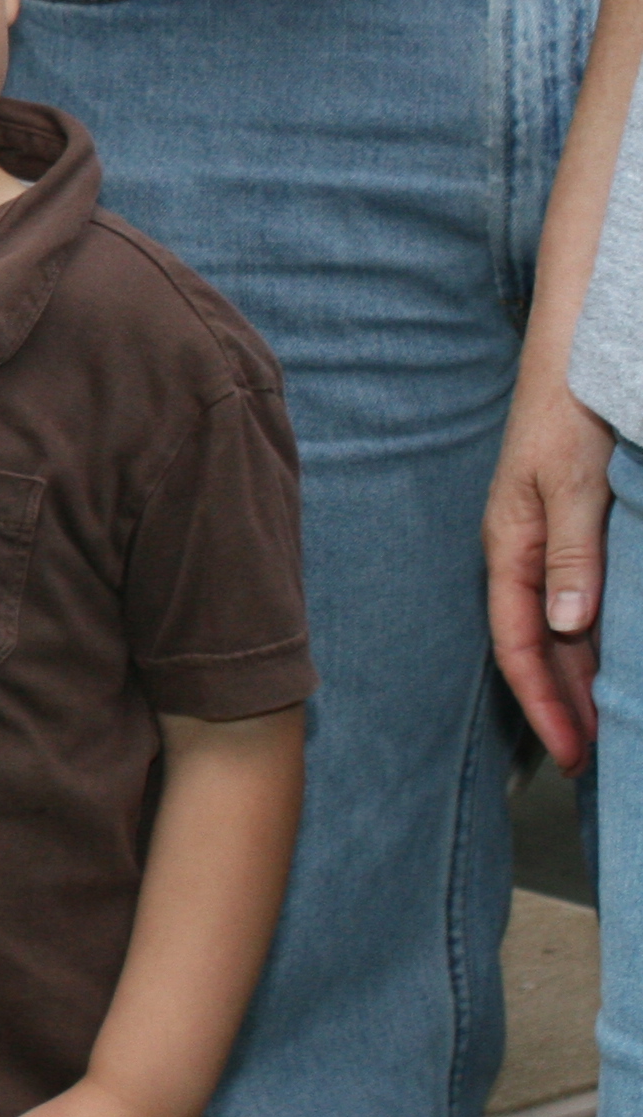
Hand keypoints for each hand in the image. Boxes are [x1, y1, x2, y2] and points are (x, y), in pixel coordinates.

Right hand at [489, 369, 612, 772]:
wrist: (574, 353)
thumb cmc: (568, 413)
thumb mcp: (574, 484)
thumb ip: (571, 555)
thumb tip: (567, 627)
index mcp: (511, 547)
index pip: (519, 644)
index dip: (545, 703)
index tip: (573, 755)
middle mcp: (521, 553)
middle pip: (532, 647)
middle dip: (558, 707)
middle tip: (588, 763)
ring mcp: (541, 543)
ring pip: (552, 629)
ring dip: (574, 680)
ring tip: (599, 729)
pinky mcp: (564, 529)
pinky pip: (568, 602)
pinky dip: (585, 642)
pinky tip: (603, 659)